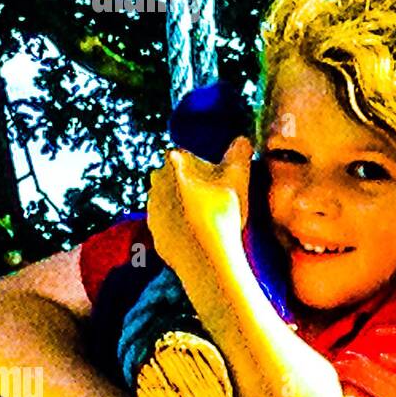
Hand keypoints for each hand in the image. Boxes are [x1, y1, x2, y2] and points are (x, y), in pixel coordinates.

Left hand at [147, 136, 252, 292]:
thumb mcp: (238, 179)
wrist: (207, 258)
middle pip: (170, 177)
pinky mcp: (155, 236)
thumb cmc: (222, 213)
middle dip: (185, 182)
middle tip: (211, 193)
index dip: (195, 162)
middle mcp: (155, 187)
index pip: (179, 155)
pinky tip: (199, 233)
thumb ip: (239, 154)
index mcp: (172, 168)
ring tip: (207, 215)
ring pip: (167, 201)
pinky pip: (168, 226)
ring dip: (181, 204)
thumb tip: (242, 138)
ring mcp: (152, 213)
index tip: (212, 173)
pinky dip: (180, 227)